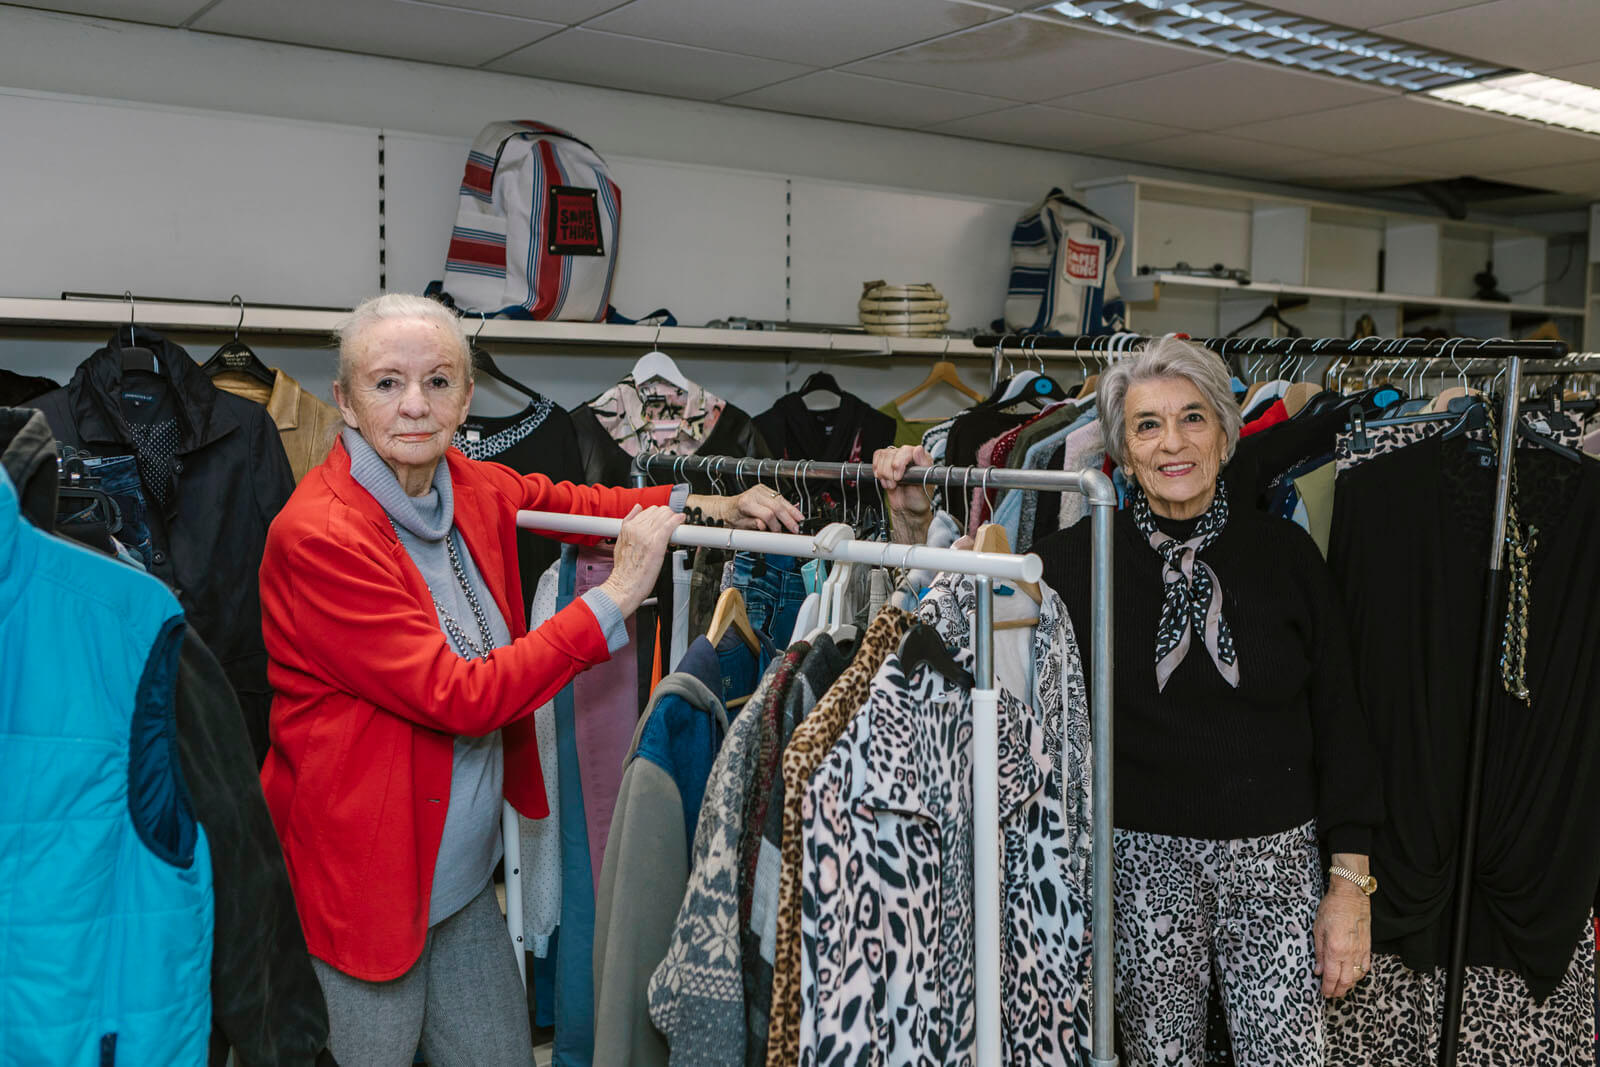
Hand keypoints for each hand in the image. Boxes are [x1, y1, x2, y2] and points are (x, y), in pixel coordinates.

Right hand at [598, 505, 684, 615]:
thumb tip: (637, 508)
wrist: (624, 586)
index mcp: (628, 527)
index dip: (658, 516)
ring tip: (675, 528)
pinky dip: (677, 520)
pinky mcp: (657, 543)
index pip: (648, 510)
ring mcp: (647, 535)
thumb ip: (629, 523)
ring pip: (665, 515)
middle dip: (666, 517)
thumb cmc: (624, 570)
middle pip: (658, 510)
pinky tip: (681, 520)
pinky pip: (670, 525)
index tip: (662, 522)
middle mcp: (637, 528)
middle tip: (670, 527)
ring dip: (673, 519)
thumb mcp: (620, 542)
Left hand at [686, 487, 802, 532]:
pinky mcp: (765, 490)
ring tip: (800, 520)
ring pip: (781, 500)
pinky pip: (780, 497)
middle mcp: (754, 494)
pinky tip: (795, 512)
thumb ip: (753, 526)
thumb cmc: (732, 517)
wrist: (726, 508)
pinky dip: (788, 506)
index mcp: (746, 503)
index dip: (775, 526)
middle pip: (777, 506)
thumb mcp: (739, 526)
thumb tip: (764, 527)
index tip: (780, 533)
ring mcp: (760, 490)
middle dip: (788, 519)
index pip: (767, 514)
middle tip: (796, 528)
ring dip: (792, 511)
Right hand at [872, 445, 934, 544]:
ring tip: (891, 484)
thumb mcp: (924, 485)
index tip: (898, 478)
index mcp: (922, 459)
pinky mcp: (887, 463)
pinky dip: (877, 470)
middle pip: (891, 453)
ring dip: (883, 473)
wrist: (907, 509)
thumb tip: (919, 449)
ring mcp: (897, 459)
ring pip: (883, 456)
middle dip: (889, 472)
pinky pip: (877, 458)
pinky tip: (883, 479)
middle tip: (894, 484)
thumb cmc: (918, 499)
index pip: (906, 450)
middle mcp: (909, 456)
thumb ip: (923, 466)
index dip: (899, 463)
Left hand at [1313, 860, 1371, 998]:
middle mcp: (1349, 953)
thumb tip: (1318, 971)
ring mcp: (1360, 951)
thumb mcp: (1317, 929)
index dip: (1327, 988)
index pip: (1331, 977)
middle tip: (1330, 995)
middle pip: (1345, 981)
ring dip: (1348, 986)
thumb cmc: (1331, 909)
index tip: (1323, 993)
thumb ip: (1318, 952)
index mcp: (1334, 949)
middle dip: (1337, 991)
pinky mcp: (1368, 947)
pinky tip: (1353, 977)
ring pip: (1356, 977)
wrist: (1350, 895)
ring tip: (1340, 988)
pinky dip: (1359, 976)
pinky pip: (1365, 968)